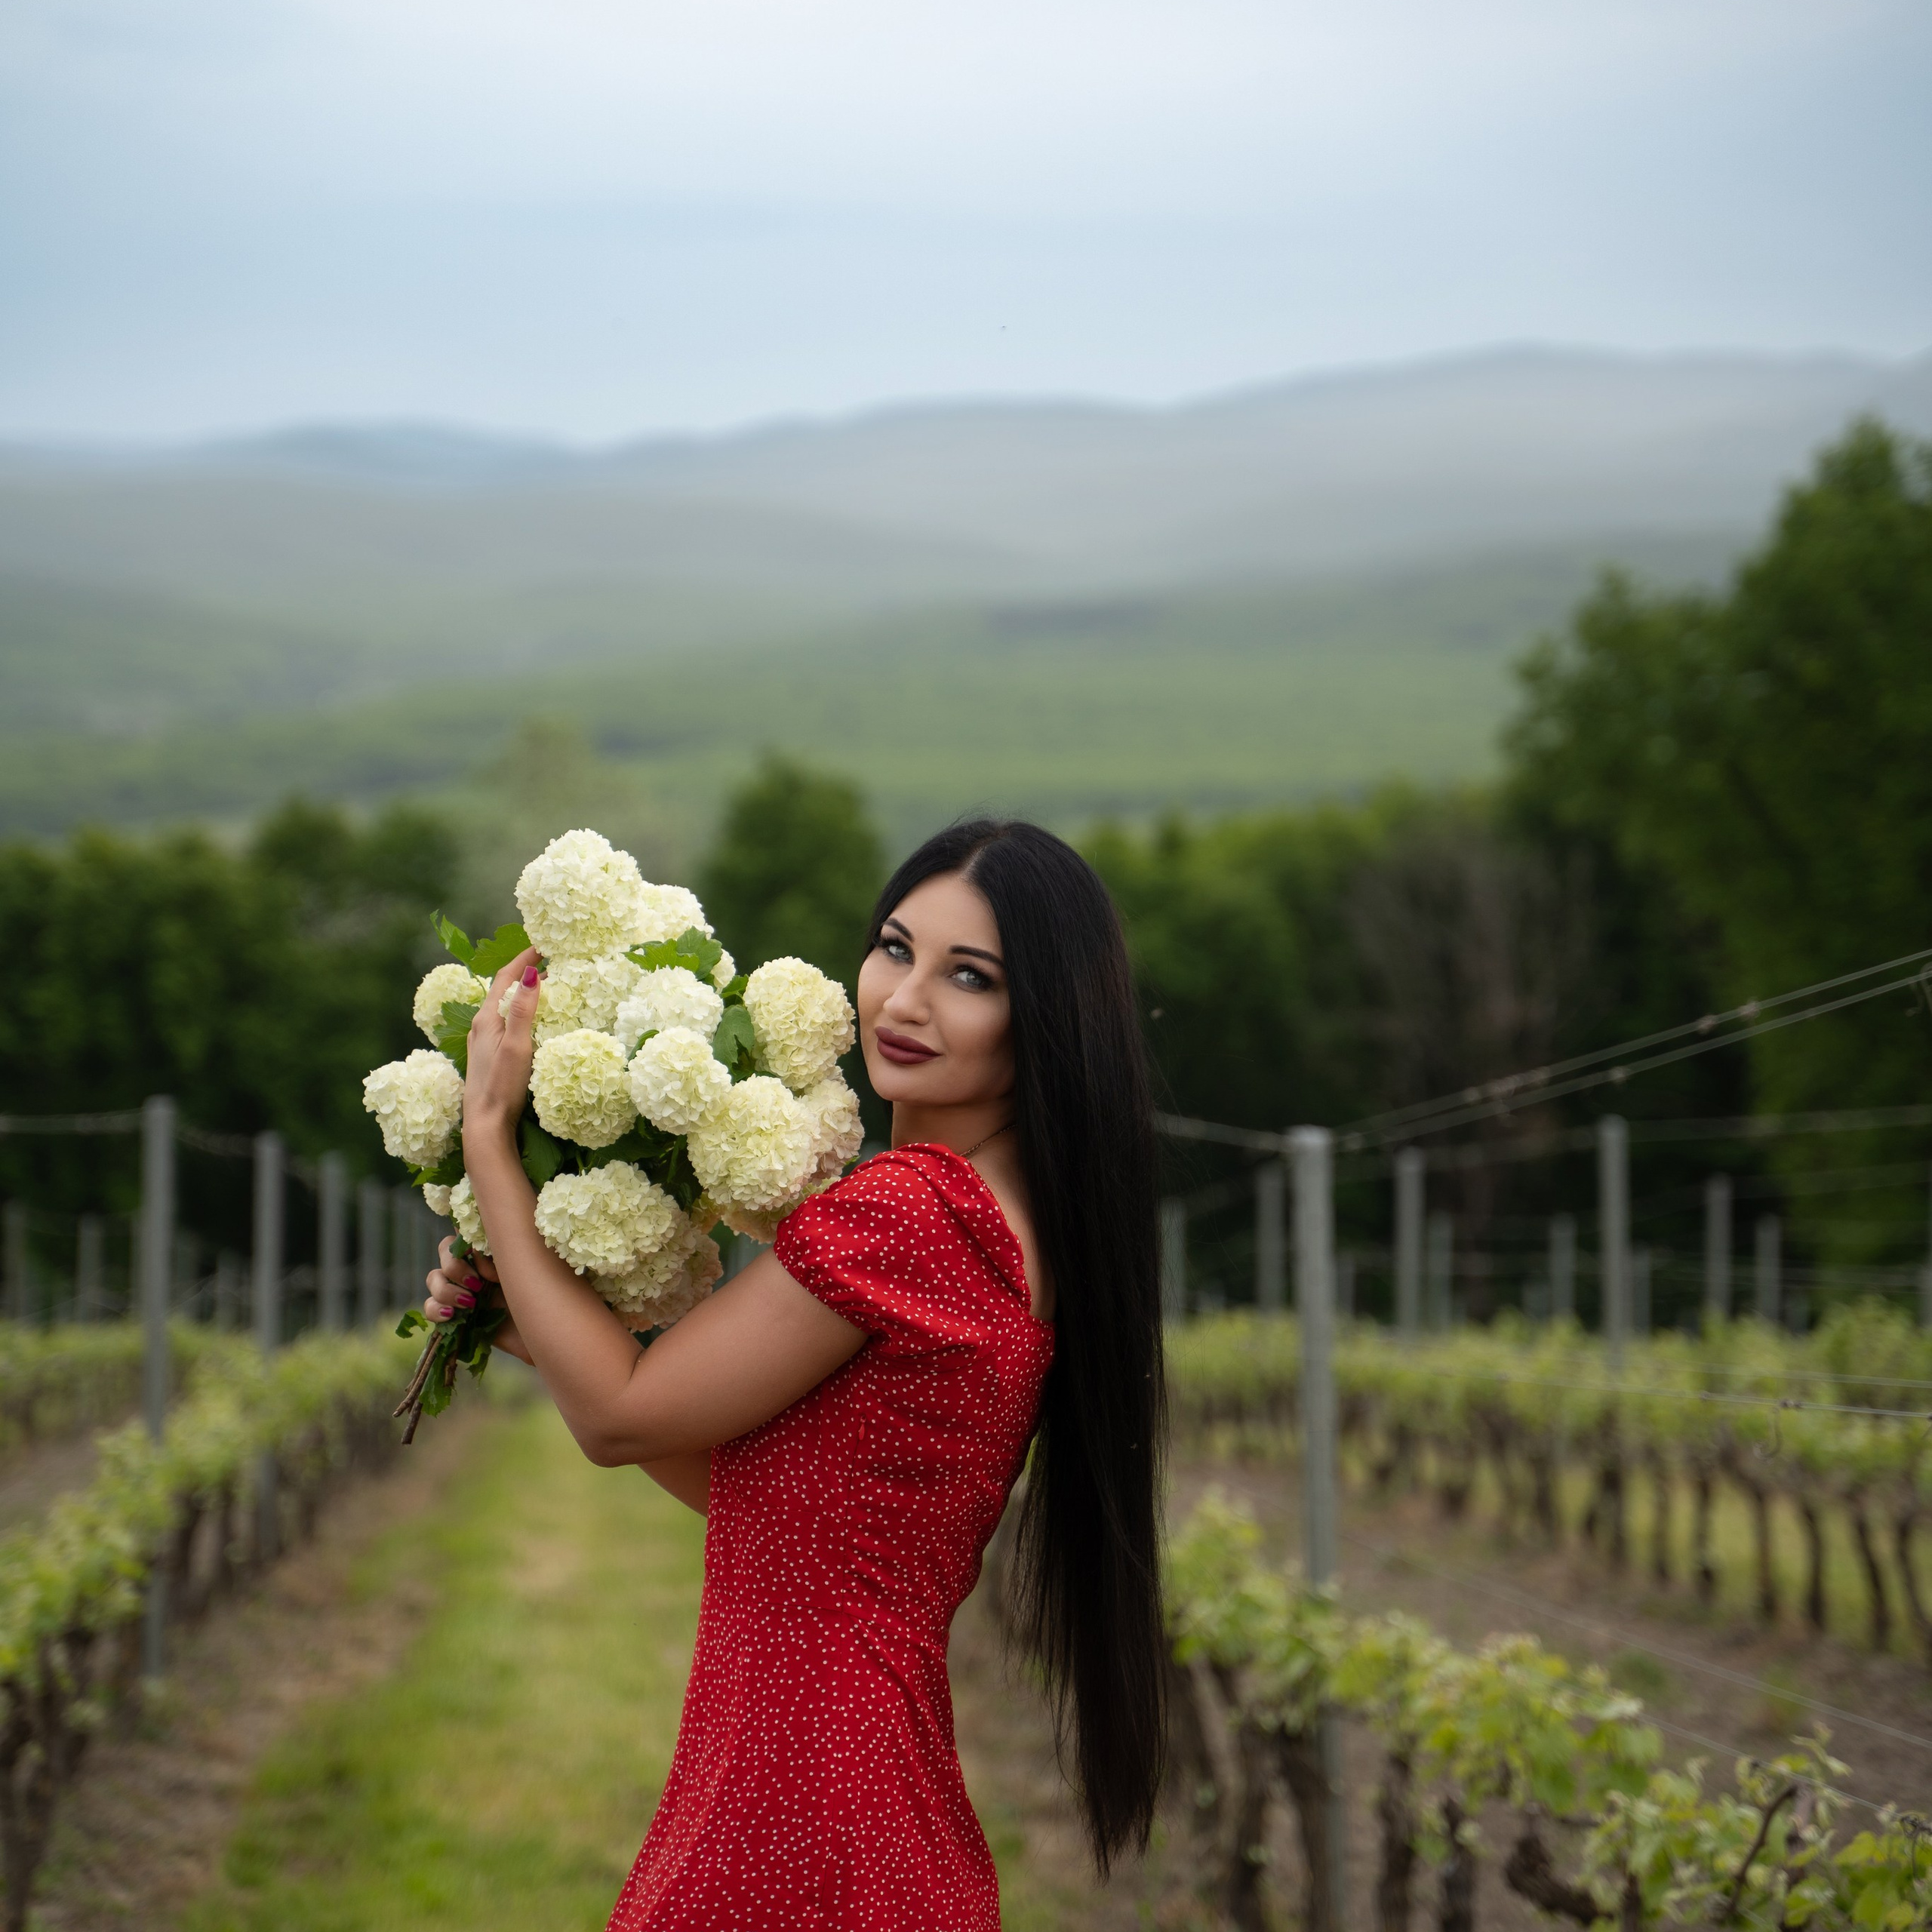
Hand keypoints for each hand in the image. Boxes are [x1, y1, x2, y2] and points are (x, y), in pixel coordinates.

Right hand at [424, 1237, 532, 1364]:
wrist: (542, 1333)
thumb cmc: (542, 1296)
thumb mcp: (525, 1268)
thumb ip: (501, 1252)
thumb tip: (475, 1247)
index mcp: (491, 1251)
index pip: (465, 1231)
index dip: (467, 1242)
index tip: (487, 1261)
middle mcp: (474, 1267)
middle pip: (445, 1251)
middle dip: (456, 1267)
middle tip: (478, 1285)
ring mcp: (462, 1291)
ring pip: (434, 1278)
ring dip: (446, 1289)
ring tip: (470, 1303)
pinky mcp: (455, 1316)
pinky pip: (430, 1306)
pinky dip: (436, 1309)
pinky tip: (451, 1315)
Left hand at [464, 946, 541, 1146]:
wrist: (485, 1123)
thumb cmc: (502, 1085)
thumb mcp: (517, 1044)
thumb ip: (523, 1009)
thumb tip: (531, 972)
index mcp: (486, 1018)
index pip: (504, 976)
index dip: (524, 958)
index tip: (544, 944)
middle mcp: (480, 1026)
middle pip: (503, 989)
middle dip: (525, 972)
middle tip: (551, 961)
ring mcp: (483, 1042)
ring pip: (504, 1007)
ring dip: (523, 992)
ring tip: (547, 986)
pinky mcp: (489, 1056)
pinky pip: (505, 1022)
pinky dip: (521, 1011)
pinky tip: (533, 1020)